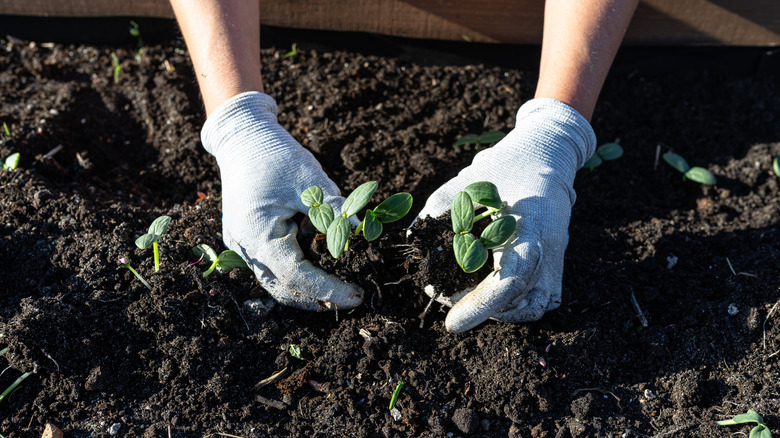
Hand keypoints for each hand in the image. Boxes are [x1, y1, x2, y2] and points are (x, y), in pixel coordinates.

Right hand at [201, 92, 362, 309]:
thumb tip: (360, 233)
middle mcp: (245, 247)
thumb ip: (333, 211)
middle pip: (283, 287)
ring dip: (307, 285)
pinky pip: (273, 262)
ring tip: (341, 282)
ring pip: (277, 279)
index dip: (327, 289)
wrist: (242, 137)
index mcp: (257, 235)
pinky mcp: (248, 238)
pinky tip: (321, 260)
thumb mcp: (310, 181)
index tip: (355, 296)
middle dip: (317, 297)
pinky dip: (298, 267)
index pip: (296, 277)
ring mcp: (243, 245)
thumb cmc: (274, 156)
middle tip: (351, 298)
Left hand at [417, 98, 595, 331]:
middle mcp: (549, 248)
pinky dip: (519, 304)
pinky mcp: (559, 261)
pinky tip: (492, 293)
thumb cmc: (502, 166)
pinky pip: (545, 297)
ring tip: (471, 300)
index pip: (508, 281)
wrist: (546, 152)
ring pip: (537, 305)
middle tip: (452, 307)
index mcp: (528, 227)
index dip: (478, 307)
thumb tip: (413, 244)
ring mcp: (558, 257)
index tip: (450, 322)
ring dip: (503, 311)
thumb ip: (436, 214)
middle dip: (485, 311)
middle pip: (525, 302)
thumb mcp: (463, 184)